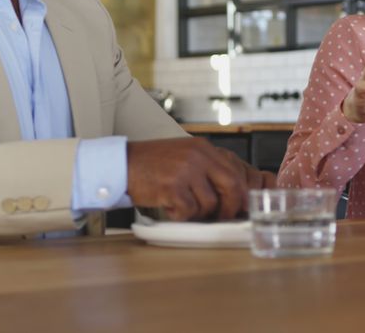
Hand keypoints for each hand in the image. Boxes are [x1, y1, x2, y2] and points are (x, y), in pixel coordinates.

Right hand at [126, 137, 273, 220]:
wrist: (121, 164)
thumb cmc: (151, 164)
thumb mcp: (185, 156)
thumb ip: (207, 168)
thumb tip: (232, 192)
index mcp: (203, 148)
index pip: (236, 171)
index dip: (242, 193)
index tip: (242, 206)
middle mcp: (198, 156)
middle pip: (232, 186)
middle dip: (231, 207)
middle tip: (223, 216)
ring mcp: (186, 171)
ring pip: (210, 203)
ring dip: (198, 212)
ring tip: (182, 206)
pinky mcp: (172, 187)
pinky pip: (189, 211)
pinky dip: (181, 215)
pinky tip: (170, 207)